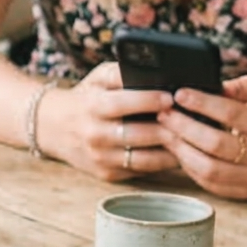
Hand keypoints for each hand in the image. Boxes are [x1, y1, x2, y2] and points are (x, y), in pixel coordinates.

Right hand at [38, 62, 182, 180]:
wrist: (54, 128)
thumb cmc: (86, 98)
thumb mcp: (97, 78)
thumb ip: (121, 73)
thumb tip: (154, 71)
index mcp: (91, 107)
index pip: (122, 103)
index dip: (148, 100)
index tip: (171, 96)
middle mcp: (95, 135)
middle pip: (138, 135)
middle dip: (168, 127)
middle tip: (192, 120)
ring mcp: (101, 158)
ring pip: (144, 159)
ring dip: (171, 150)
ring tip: (191, 139)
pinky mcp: (108, 175)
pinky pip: (142, 171)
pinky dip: (162, 163)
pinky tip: (177, 152)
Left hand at [157, 76, 246, 199]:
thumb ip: (244, 85)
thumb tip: (217, 86)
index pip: (232, 114)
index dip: (202, 104)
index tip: (180, 95)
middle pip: (215, 143)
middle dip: (184, 127)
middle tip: (165, 114)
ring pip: (209, 169)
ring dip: (182, 150)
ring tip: (167, 133)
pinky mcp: (245, 192)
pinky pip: (210, 184)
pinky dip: (190, 168)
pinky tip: (180, 152)